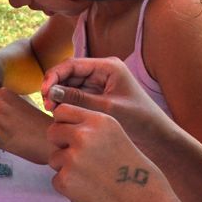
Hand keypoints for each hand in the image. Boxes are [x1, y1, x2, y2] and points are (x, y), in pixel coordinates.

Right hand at [41, 56, 170, 152]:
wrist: (158, 137)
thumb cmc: (139, 120)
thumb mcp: (107, 109)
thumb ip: (78, 99)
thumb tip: (50, 91)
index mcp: (108, 66)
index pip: (73, 64)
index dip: (54, 75)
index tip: (44, 91)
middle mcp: (103, 71)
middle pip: (69, 73)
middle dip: (55, 87)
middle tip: (47, 105)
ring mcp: (100, 84)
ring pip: (70, 85)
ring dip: (59, 96)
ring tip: (52, 111)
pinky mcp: (98, 96)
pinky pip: (76, 96)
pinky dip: (67, 103)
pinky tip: (60, 114)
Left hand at [47, 102, 171, 201]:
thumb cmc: (137, 176)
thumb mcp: (119, 139)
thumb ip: (93, 130)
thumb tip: (65, 127)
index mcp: (100, 121)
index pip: (63, 110)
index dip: (65, 124)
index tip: (72, 135)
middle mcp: (84, 135)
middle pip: (53, 132)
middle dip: (61, 145)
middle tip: (80, 161)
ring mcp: (73, 157)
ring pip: (54, 158)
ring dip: (66, 169)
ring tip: (94, 180)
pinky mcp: (65, 180)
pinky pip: (57, 180)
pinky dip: (69, 188)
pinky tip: (92, 193)